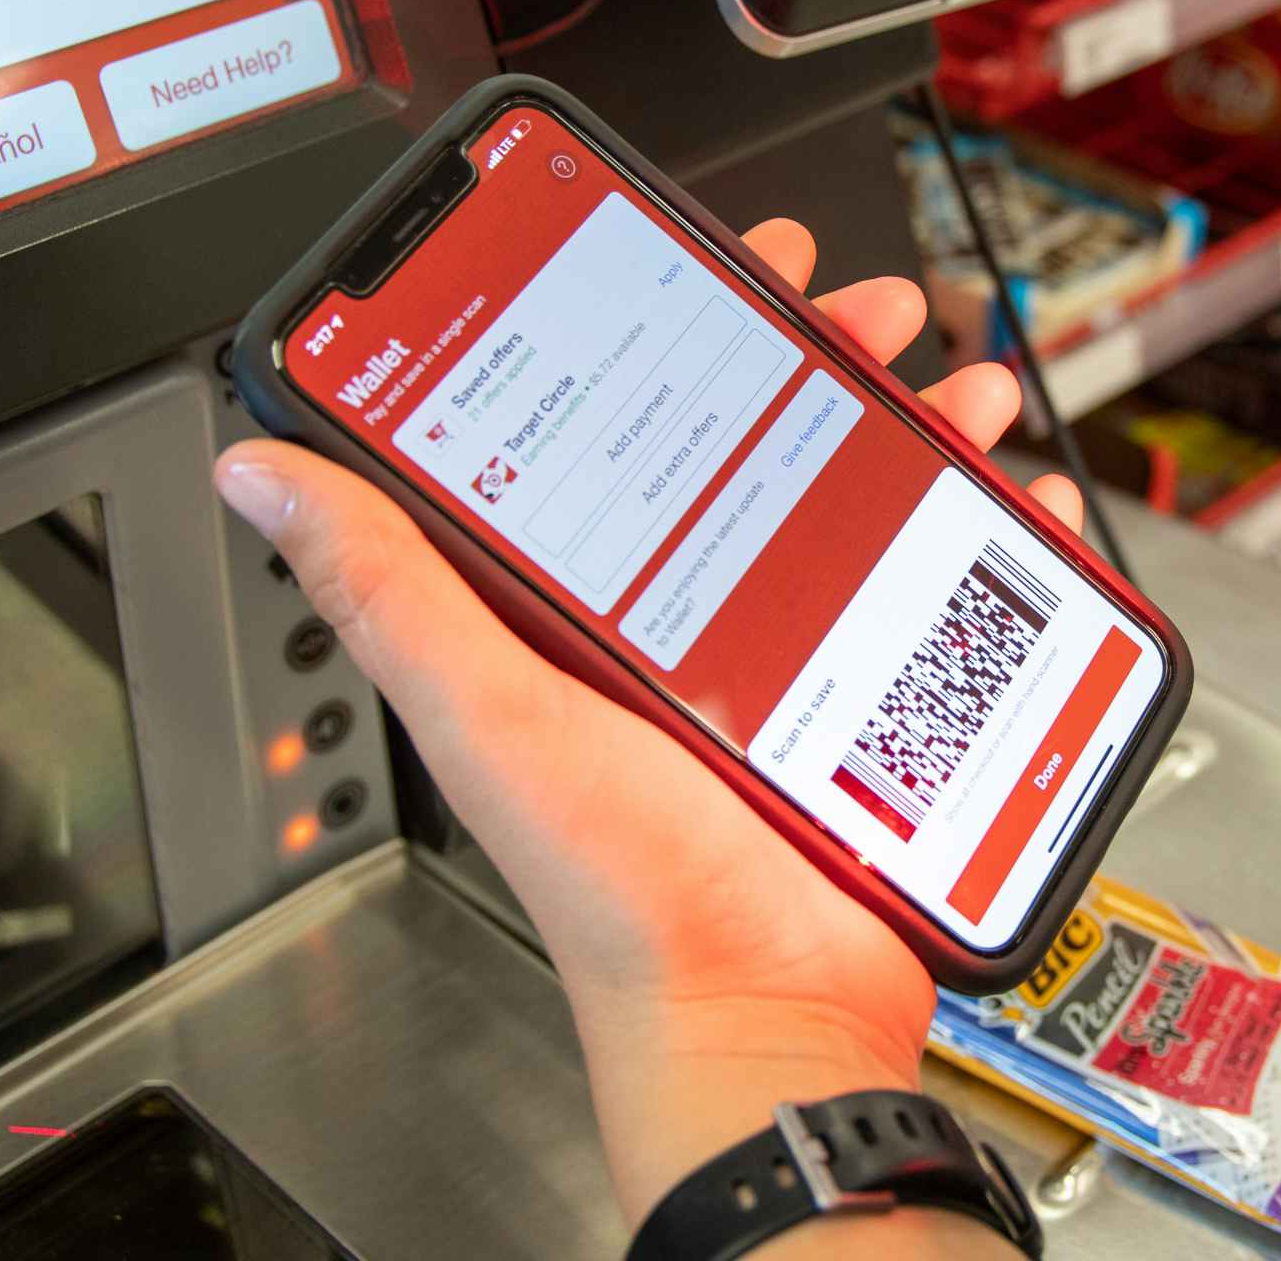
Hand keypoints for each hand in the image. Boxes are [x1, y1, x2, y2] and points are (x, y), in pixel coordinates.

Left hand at [215, 220, 1075, 1249]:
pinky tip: (1015, 504)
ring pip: (867, 503)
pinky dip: (985, 536)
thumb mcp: (494, 716)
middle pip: (767, 445)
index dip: (682, 329)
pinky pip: (941, 594)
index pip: (630, 427)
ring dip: (921, 428)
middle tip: (874, 312)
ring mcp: (793, 660)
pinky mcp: (876, 704)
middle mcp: (692, 621)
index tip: (727, 264)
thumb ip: (392, 589)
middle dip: (830, 357)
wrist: (772, 1016)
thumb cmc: (628, 896)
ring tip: (962, 392)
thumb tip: (264, 469)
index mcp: (591, 609)